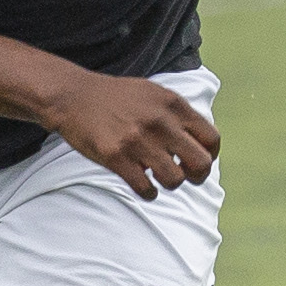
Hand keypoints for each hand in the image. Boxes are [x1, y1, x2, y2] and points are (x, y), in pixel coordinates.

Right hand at [44, 71, 219, 197]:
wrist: (73, 96)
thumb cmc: (116, 97)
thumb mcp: (154, 93)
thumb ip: (178, 114)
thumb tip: (201, 142)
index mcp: (173, 104)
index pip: (211, 139)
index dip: (210, 155)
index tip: (198, 161)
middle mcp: (160, 122)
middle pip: (201, 164)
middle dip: (197, 176)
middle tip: (185, 176)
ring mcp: (138, 141)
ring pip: (174, 180)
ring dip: (169, 184)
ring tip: (158, 178)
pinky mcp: (116, 157)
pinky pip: (145, 188)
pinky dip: (147, 192)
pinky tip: (142, 185)